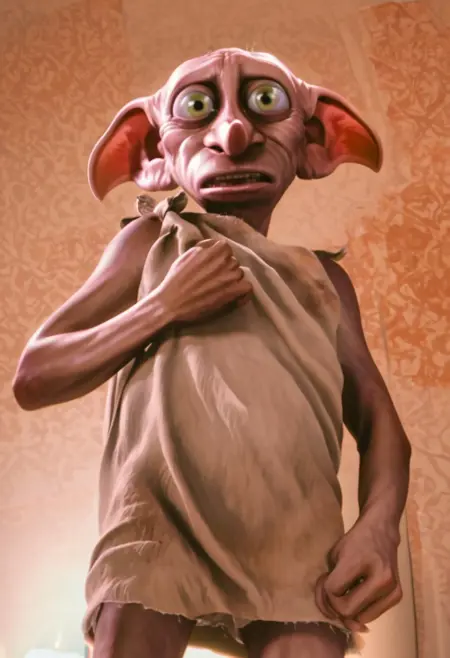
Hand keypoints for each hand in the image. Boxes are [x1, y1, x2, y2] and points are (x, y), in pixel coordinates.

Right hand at [156, 239, 251, 324]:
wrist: (171, 303)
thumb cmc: (175, 280)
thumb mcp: (186, 256)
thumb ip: (202, 248)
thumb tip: (213, 245)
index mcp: (211, 249)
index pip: (225, 247)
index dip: (219, 257)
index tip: (212, 266)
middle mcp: (223, 260)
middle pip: (233, 261)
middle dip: (225, 269)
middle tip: (214, 280)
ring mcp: (230, 275)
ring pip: (240, 273)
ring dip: (232, 280)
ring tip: (220, 290)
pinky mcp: (234, 291)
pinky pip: (247, 287)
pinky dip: (241, 292)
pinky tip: (231, 296)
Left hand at [315, 512, 402, 632]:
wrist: (381, 531)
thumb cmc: (354, 541)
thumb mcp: (334, 555)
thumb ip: (329, 584)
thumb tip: (334, 615)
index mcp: (360, 561)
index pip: (334, 591)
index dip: (324, 591)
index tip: (325, 580)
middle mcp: (380, 577)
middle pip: (347, 610)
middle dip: (334, 605)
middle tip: (332, 593)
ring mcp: (392, 588)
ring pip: (360, 618)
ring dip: (348, 610)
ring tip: (346, 592)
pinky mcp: (398, 595)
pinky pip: (371, 616)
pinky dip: (361, 610)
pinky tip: (359, 595)